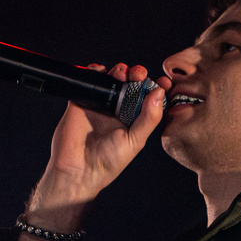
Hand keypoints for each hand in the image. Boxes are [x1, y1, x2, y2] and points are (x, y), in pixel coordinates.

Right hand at [19, 62, 167, 239]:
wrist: (78, 169)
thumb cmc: (108, 162)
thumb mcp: (135, 141)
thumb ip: (149, 118)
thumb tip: (159, 92)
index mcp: (133, 119)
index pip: (148, 97)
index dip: (155, 86)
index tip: (163, 80)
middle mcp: (118, 110)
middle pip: (131, 83)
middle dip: (137, 74)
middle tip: (138, 74)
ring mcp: (100, 103)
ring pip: (112, 78)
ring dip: (119, 70)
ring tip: (122, 74)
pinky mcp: (82, 100)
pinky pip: (89, 79)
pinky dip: (95, 70)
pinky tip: (101, 71)